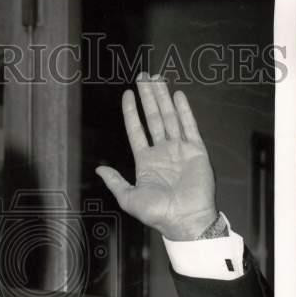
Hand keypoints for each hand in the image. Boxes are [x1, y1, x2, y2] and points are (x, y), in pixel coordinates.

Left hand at [96, 73, 217, 240]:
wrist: (185, 219)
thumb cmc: (157, 213)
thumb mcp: (128, 198)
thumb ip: (115, 181)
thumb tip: (99, 170)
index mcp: (146, 161)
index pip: (137, 130)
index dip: (132, 112)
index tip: (127, 94)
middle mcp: (163, 152)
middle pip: (154, 118)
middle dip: (148, 97)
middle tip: (143, 76)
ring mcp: (180, 149)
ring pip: (170, 117)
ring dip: (163, 98)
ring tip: (157, 78)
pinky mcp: (196, 151)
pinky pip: (189, 126)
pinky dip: (184, 110)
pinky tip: (177, 95)